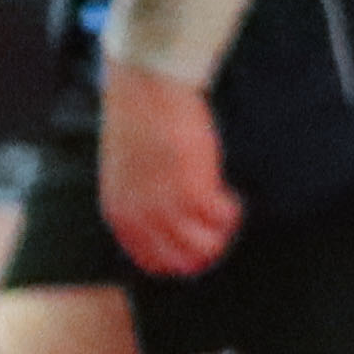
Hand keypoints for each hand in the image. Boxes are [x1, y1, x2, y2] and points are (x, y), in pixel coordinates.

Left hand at [95, 70, 243, 275]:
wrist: (147, 91)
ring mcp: (167, 207)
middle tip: (217, 224)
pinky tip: (228, 190)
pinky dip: (232, 209)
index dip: (183, 258)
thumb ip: (142, 203)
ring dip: (222, 230)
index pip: (154, 262)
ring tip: (223, 205)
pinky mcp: (194, 192)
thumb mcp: (128, 173)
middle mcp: (141, 217)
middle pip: (185, 262)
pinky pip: (225, 219)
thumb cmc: (139, 123)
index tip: (199, 240)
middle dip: (207, 248)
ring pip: (208, 246)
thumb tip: (173, 224)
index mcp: (120, 214)